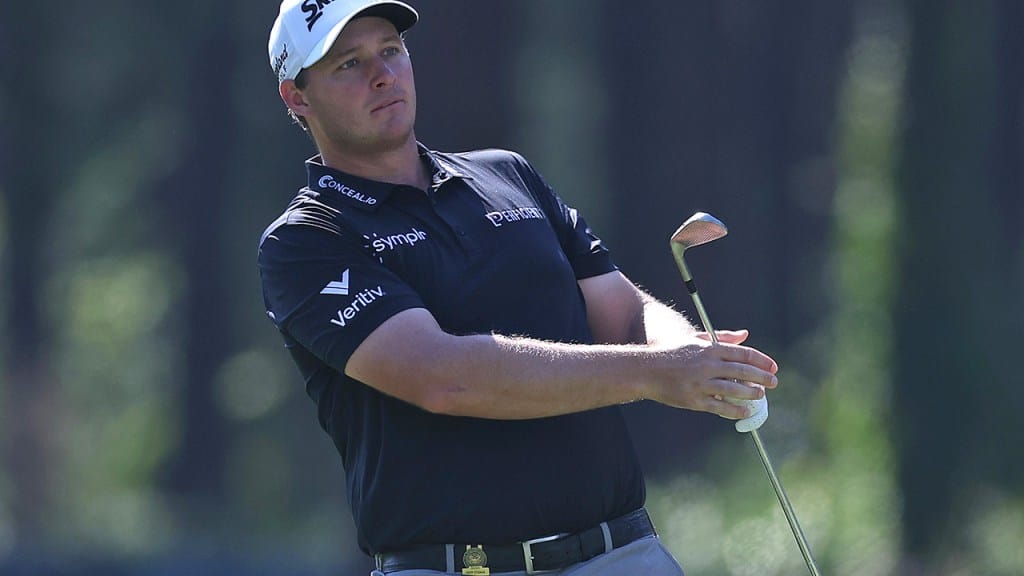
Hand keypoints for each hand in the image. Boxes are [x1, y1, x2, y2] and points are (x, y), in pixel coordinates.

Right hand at [646, 331, 777, 419]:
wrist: (647, 370)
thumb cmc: (673, 353)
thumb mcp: (696, 340)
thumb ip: (722, 338)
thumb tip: (745, 335)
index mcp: (710, 349)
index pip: (743, 354)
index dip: (762, 361)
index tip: (773, 367)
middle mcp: (707, 365)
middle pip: (743, 371)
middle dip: (762, 378)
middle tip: (774, 382)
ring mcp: (701, 384)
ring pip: (734, 390)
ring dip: (751, 394)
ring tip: (760, 395)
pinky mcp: (694, 400)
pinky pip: (720, 407)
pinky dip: (735, 410)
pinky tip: (745, 411)